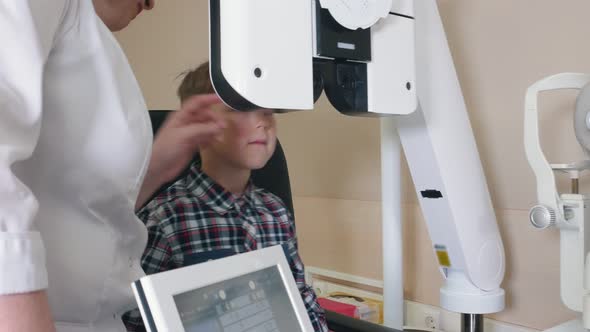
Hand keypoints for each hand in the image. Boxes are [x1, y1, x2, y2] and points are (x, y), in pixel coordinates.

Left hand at [136, 94, 223, 208]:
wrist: (158, 168)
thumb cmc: (165, 149)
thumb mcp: (183, 135)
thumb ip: (202, 129)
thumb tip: (219, 125)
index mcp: (181, 116)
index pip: (197, 103)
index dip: (209, 99)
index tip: (222, 99)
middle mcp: (186, 123)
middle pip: (204, 115)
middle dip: (214, 119)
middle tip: (223, 126)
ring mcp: (190, 134)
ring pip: (206, 127)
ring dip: (214, 130)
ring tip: (220, 136)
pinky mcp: (192, 145)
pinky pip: (205, 138)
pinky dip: (211, 139)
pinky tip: (214, 143)